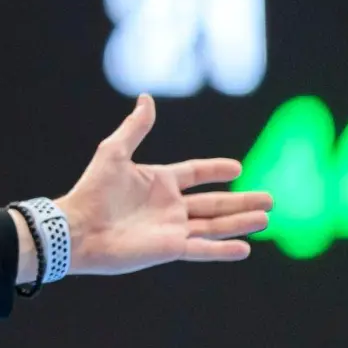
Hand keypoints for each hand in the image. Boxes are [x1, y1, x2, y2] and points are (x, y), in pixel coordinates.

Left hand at [56, 94, 272, 275]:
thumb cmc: (92, 190)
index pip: (196, 173)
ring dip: (240, 221)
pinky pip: (202, 249)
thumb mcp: (114, 152)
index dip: (216, 170)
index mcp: (159, 181)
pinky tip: (245, 249)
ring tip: (265, 218)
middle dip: (242, 201)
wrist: (77, 229)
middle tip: (270, 199)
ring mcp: (171, 229)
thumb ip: (135, 127)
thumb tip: (146, 97)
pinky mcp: (168, 249)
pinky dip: (223, 250)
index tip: (237, 168)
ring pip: (214, 225)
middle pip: (214, 202)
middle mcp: (169, 206)